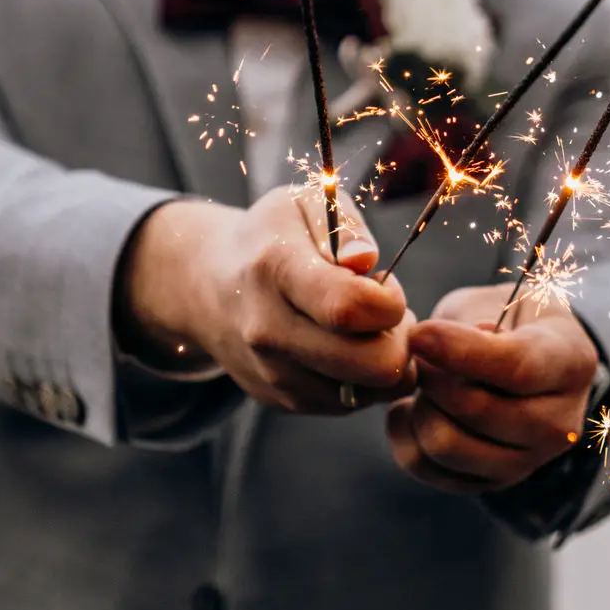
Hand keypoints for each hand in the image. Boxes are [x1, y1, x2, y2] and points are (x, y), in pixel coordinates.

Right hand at [118, 184, 414, 413]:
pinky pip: (353, 405)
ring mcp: (273, 374)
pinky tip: (349, 347)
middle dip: (401, 338)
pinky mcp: (282, 401)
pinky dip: (365, 381)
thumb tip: (366, 261)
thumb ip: (346, 226)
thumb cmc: (273, 236)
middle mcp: (268, 331)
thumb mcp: (305, 204)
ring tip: (366, 328)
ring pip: (371, 393)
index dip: (389, 300)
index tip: (383, 285)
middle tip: (387, 313)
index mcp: (275, 271)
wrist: (209, 285)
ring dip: (386, 362)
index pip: (349, 308)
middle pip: (373, 366)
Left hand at [385, 282, 601, 494]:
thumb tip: (436, 348)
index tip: (419, 334)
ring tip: (423, 383)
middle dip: (432, 376)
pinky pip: (427, 469)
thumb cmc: (509, 323)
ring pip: (447, 446)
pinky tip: (413, 407)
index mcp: (572, 364)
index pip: (517, 368)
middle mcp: (560, 423)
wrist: (526, 362)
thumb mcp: (498, 302)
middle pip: (476, 410)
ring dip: (420, 407)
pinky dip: (406, 436)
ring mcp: (529, 461)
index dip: (460, 351)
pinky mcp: (492, 483)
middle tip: (419, 352)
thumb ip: (472, 320)